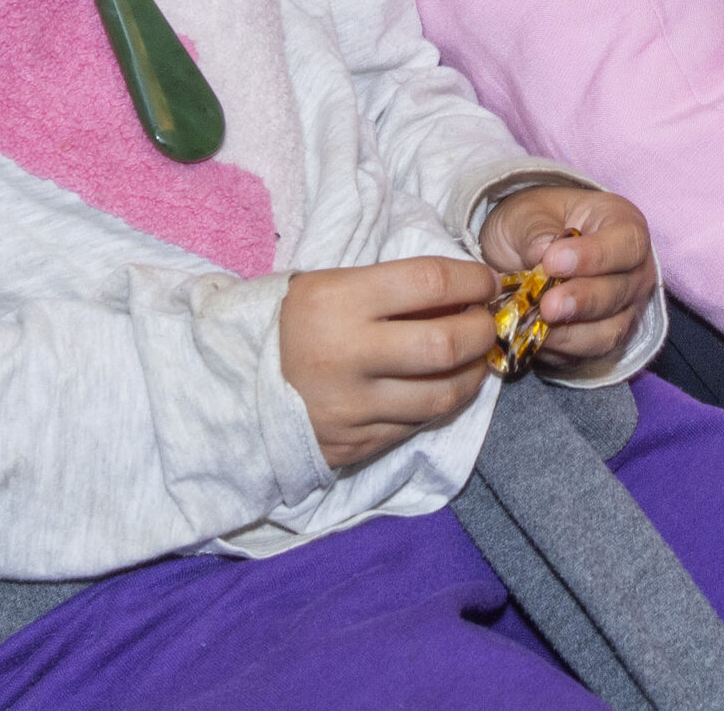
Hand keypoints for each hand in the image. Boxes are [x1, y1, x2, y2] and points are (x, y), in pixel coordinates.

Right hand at [279, 254, 497, 473]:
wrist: (237, 387)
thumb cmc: (296, 324)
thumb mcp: (332, 286)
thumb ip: (393, 289)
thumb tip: (463, 291)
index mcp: (339, 300)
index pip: (430, 281)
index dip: (472, 279)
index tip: (486, 281)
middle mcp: (348, 354)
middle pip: (444, 344)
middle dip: (481, 331)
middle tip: (487, 323)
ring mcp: (352, 407)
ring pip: (440, 395)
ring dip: (473, 375)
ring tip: (475, 359)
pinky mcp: (355, 443)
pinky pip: (416, 425)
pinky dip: (440, 404)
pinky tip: (444, 387)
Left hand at [480, 182, 657, 373]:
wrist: (521, 257)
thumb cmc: (533, 226)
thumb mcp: (524, 215)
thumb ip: (534, 230)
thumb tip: (541, 252)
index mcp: (623, 225)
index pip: (626, 243)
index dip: (594, 256)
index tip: (552, 261)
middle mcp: (633, 270)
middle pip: (621, 291)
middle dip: (582, 300)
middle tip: (547, 304)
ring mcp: (623, 309)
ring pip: (610, 330)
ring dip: (571, 333)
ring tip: (535, 324)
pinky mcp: (603, 339)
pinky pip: (589, 354)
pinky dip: (560, 349)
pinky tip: (533, 337)